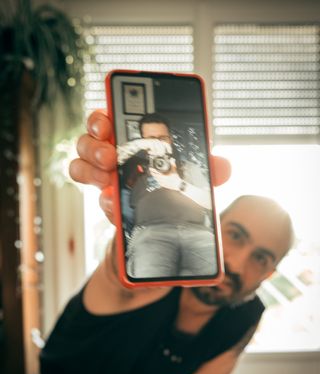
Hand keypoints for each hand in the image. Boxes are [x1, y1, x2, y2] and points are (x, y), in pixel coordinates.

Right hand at [70, 110, 231, 221]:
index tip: (107, 121)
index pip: (112, 115)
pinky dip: (102, 200)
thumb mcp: (195, 172)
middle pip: (90, 136)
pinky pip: (96, 199)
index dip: (103, 114)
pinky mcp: (107, 199)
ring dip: (90, 168)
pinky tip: (113, 202)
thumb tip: (222, 167)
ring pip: (81, 163)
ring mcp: (106, 175)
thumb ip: (208, 167)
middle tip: (110, 154)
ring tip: (108, 177)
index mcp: (134, 135)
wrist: (169, 216)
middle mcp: (115, 150)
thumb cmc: (177, 181)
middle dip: (94, 142)